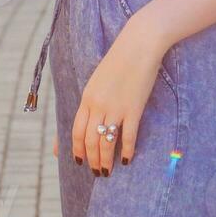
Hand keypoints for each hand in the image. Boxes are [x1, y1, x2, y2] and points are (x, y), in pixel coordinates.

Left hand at [72, 19, 166, 177]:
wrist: (139, 44)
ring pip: (106, 142)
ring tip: (108, 172)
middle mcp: (98, 105)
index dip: (76, 149)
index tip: (78, 162)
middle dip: (91, 160)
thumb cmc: (119, 61)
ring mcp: (115, 107)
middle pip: (90, 140)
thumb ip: (92, 99)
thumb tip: (87, 116)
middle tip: (96, 172)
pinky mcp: (134, 108)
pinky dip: (126, 151)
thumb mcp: (98, 79)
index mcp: (87, 97)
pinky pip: (128, 136)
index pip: (76, 130)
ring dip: (105, 160)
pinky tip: (127, 160)